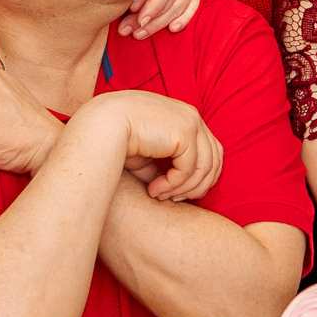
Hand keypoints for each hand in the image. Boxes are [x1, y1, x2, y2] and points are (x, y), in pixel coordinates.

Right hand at [86, 91, 221, 201]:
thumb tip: (170, 189)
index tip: (179, 193)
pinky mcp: (185, 131)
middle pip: (214, 160)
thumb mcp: (144, 155)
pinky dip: (173, 185)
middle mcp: (191, 116)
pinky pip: (189, 170)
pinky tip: (154, 191)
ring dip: (184, 189)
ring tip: (161, 197)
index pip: (209, 149)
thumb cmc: (115, 138)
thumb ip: (161, 168)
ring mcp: (191, 122)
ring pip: (204, 168)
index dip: (200, 176)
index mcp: (183, 117)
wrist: (101, 124)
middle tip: (174, 200)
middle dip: (197, 186)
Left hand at [121, 0, 201, 37]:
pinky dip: (183, 20)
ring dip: (158, 25)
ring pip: (177, 9)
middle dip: (150, 22)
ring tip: (139, 34)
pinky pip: (191, 9)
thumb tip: (135, 8)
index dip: (152, 8)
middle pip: (169, 3)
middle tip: (132, 33)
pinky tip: (172, 29)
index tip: (139, 22)